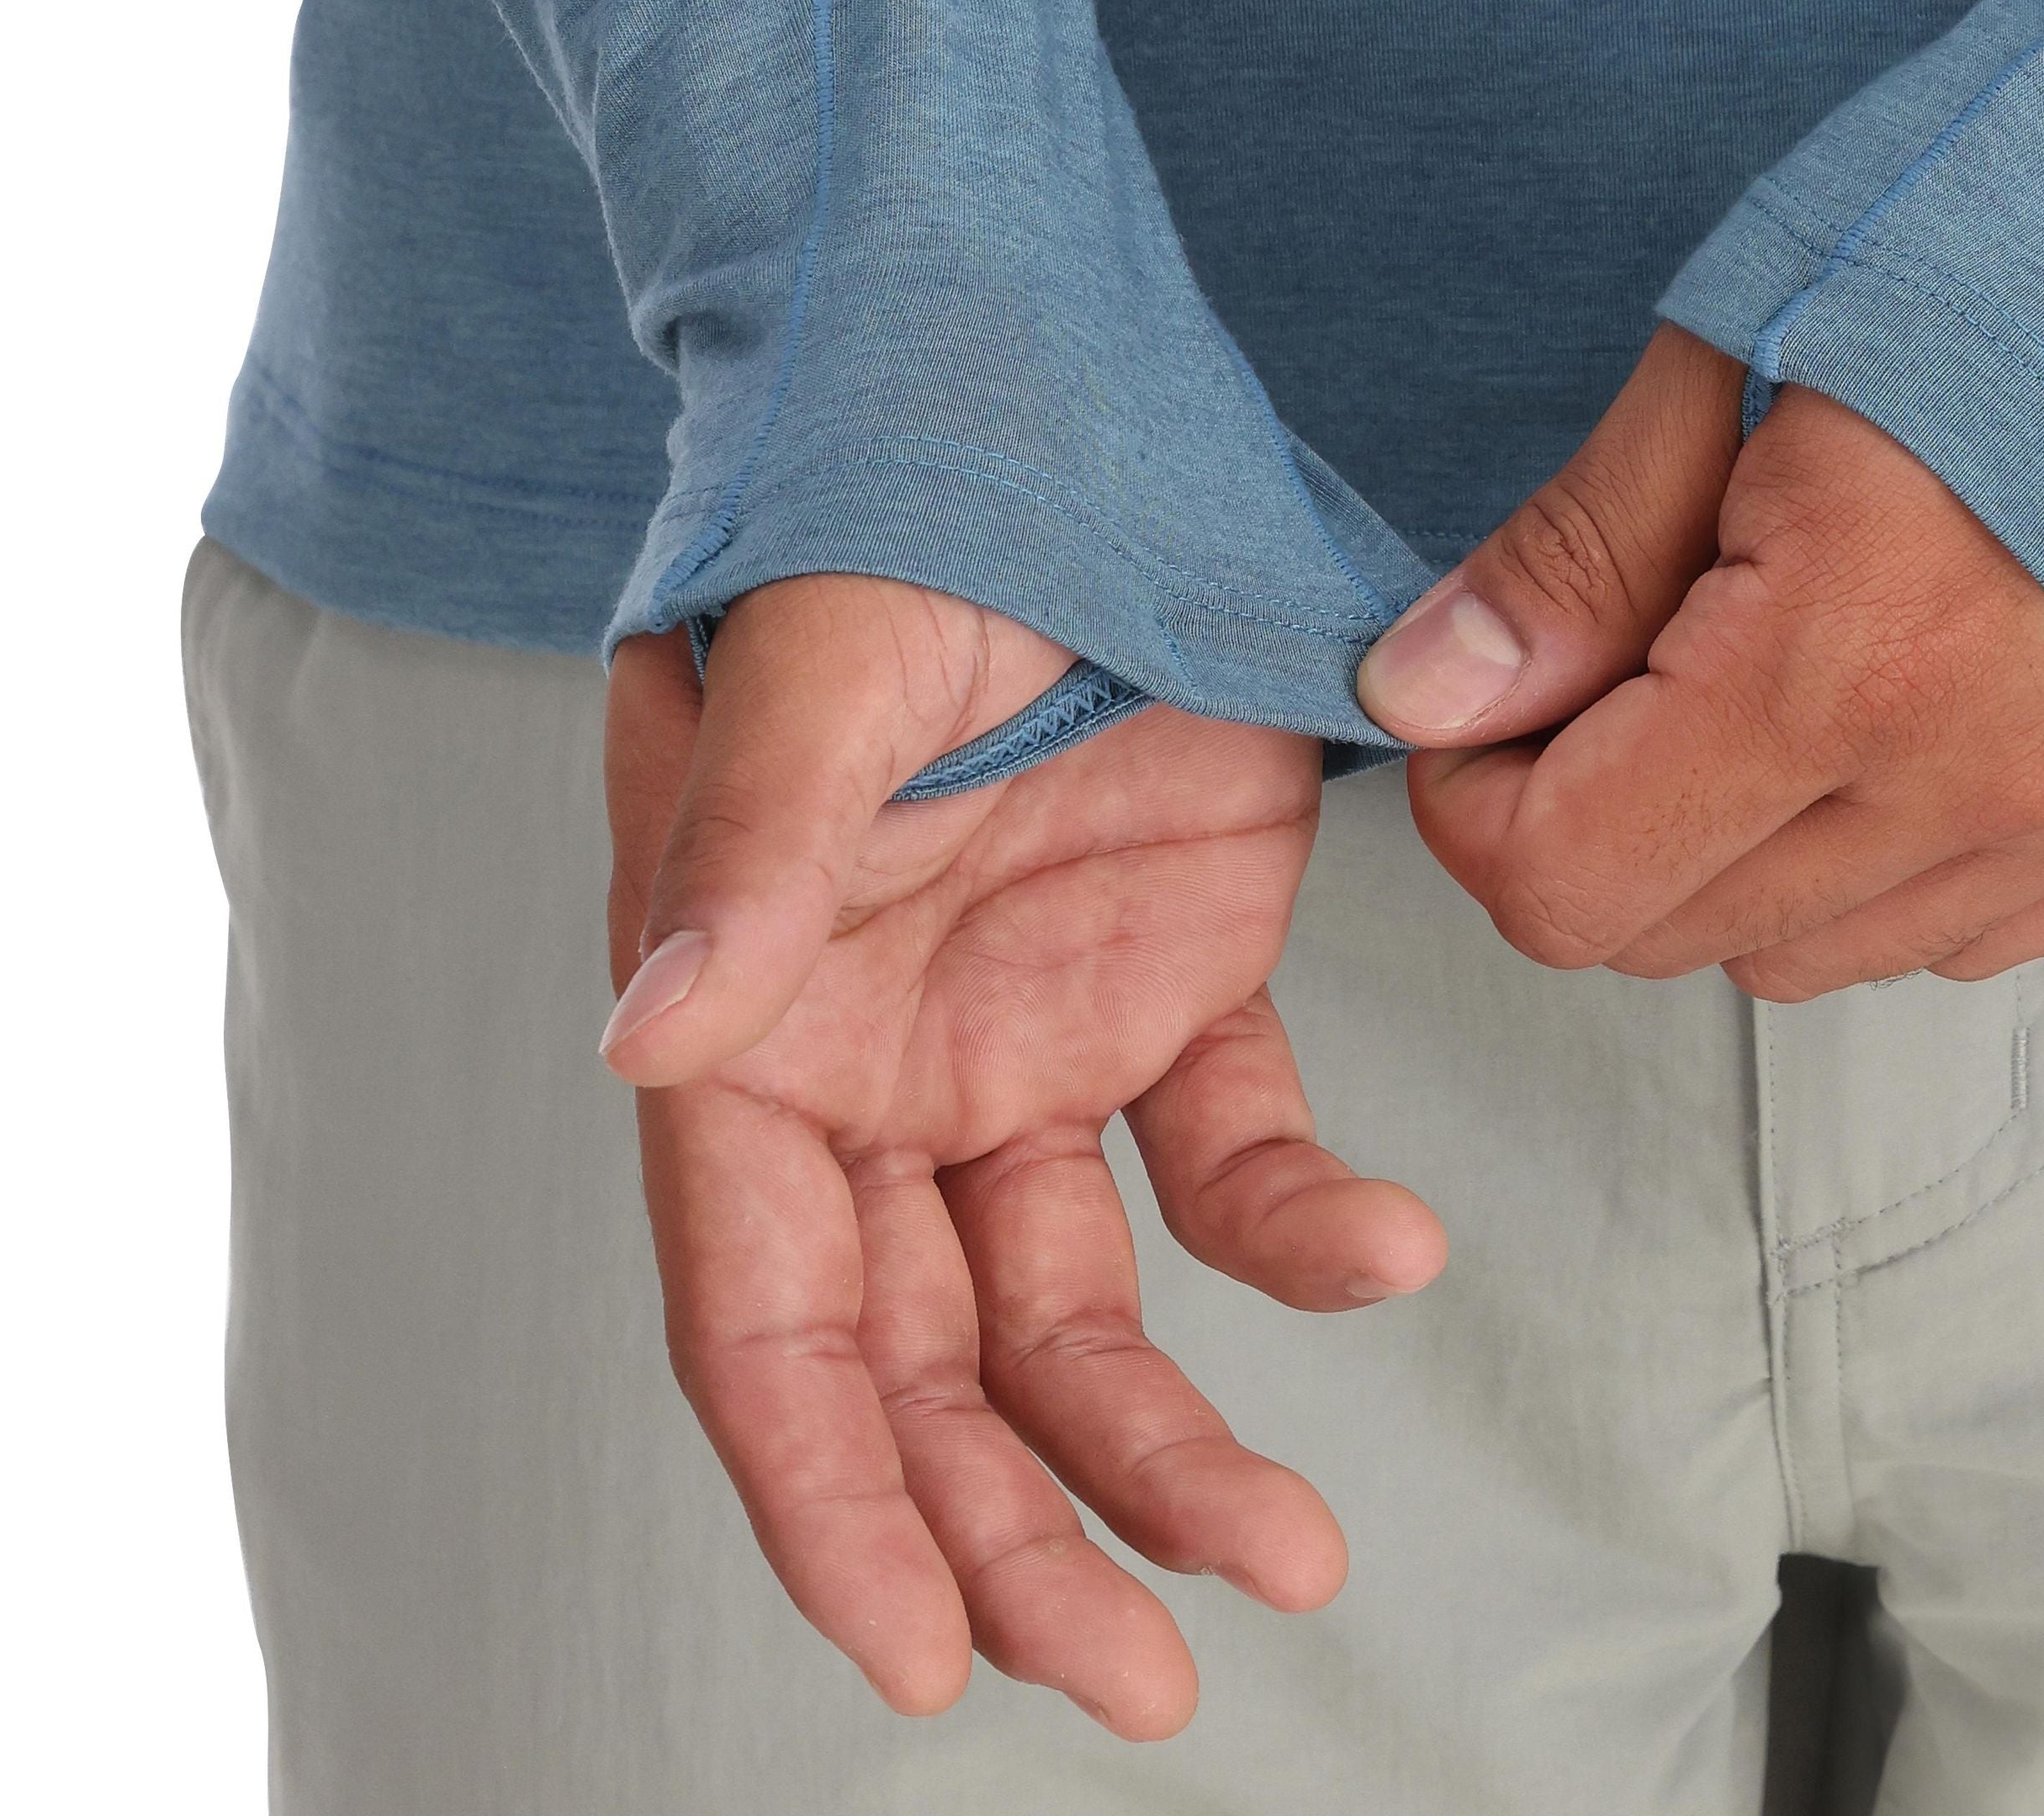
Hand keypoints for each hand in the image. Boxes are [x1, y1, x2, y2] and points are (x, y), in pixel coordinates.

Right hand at [601, 578, 1444, 1733]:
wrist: (1054, 363)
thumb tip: (653, 1037)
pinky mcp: (1178, 963)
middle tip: (1148, 1680)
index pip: (765, 1324)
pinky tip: (1390, 1251)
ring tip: (1295, 1555)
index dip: (832, 1501)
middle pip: (932, 1372)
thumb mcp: (826, 653)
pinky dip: (1307, 1223)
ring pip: (1083, 1307)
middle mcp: (876, 1064)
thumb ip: (754, 847)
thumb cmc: (893, 487)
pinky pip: (1235, 1144)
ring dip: (1169, 1446)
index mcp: (748, 1022)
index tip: (924, 1655)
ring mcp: (1029, 1025)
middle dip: (1019, 1539)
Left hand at [1360, 326, 2043, 996]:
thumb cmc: (2030, 228)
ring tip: (1779, 649)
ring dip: (1738, 844)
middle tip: (1629, 643)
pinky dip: (1886, 853)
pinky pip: (1964, 931)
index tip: (1494, 692)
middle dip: (1592, 816)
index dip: (1477, 798)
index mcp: (1846, 659)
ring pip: (1813, 952)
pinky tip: (1907, 695)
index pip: (1565, 883)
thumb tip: (1423, 696)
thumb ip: (1584, 548)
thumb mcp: (1750, 340)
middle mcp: (1980, 786)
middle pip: (1673, 934)